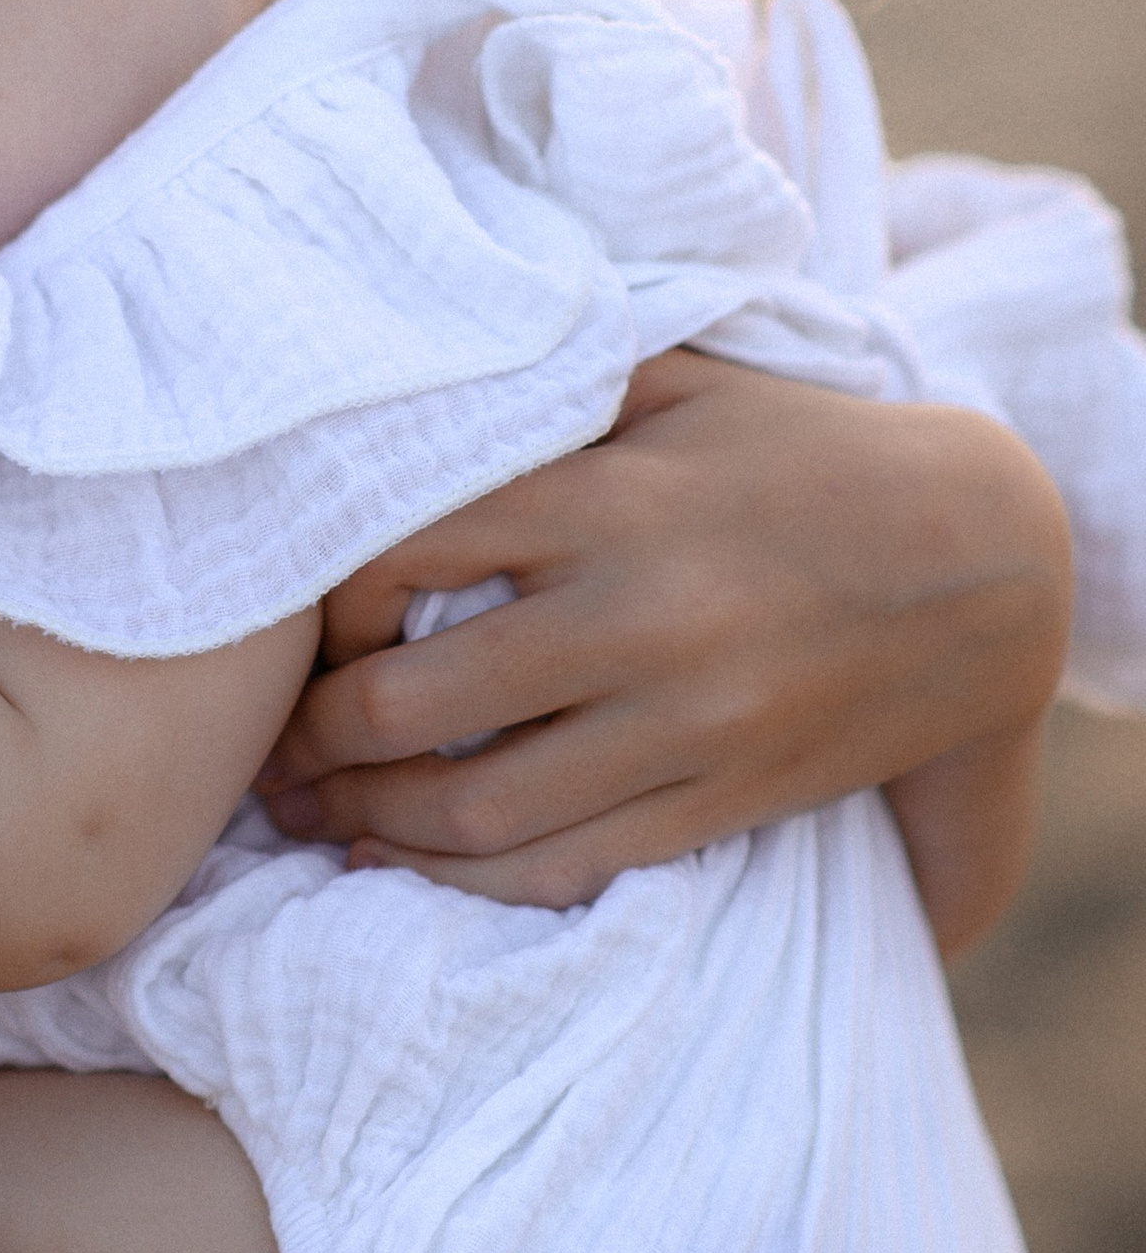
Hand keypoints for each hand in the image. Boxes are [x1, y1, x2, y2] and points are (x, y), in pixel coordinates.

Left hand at [256, 355, 1071, 906]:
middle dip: (314, 739)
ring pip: (475, 813)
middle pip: (412, 706)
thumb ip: (548, 383)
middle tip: (271, 750)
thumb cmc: (802, 453)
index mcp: (606, 503)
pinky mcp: (719, 800)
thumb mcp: (679, 383)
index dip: (320, 605)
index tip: (306, 624)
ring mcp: (680, 725)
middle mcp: (634, 620)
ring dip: (368, 820)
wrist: (980, 562)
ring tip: (315, 811)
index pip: (397, 557)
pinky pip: (563, 866)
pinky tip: (405, 860)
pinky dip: (464, 881)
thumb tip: (408, 372)